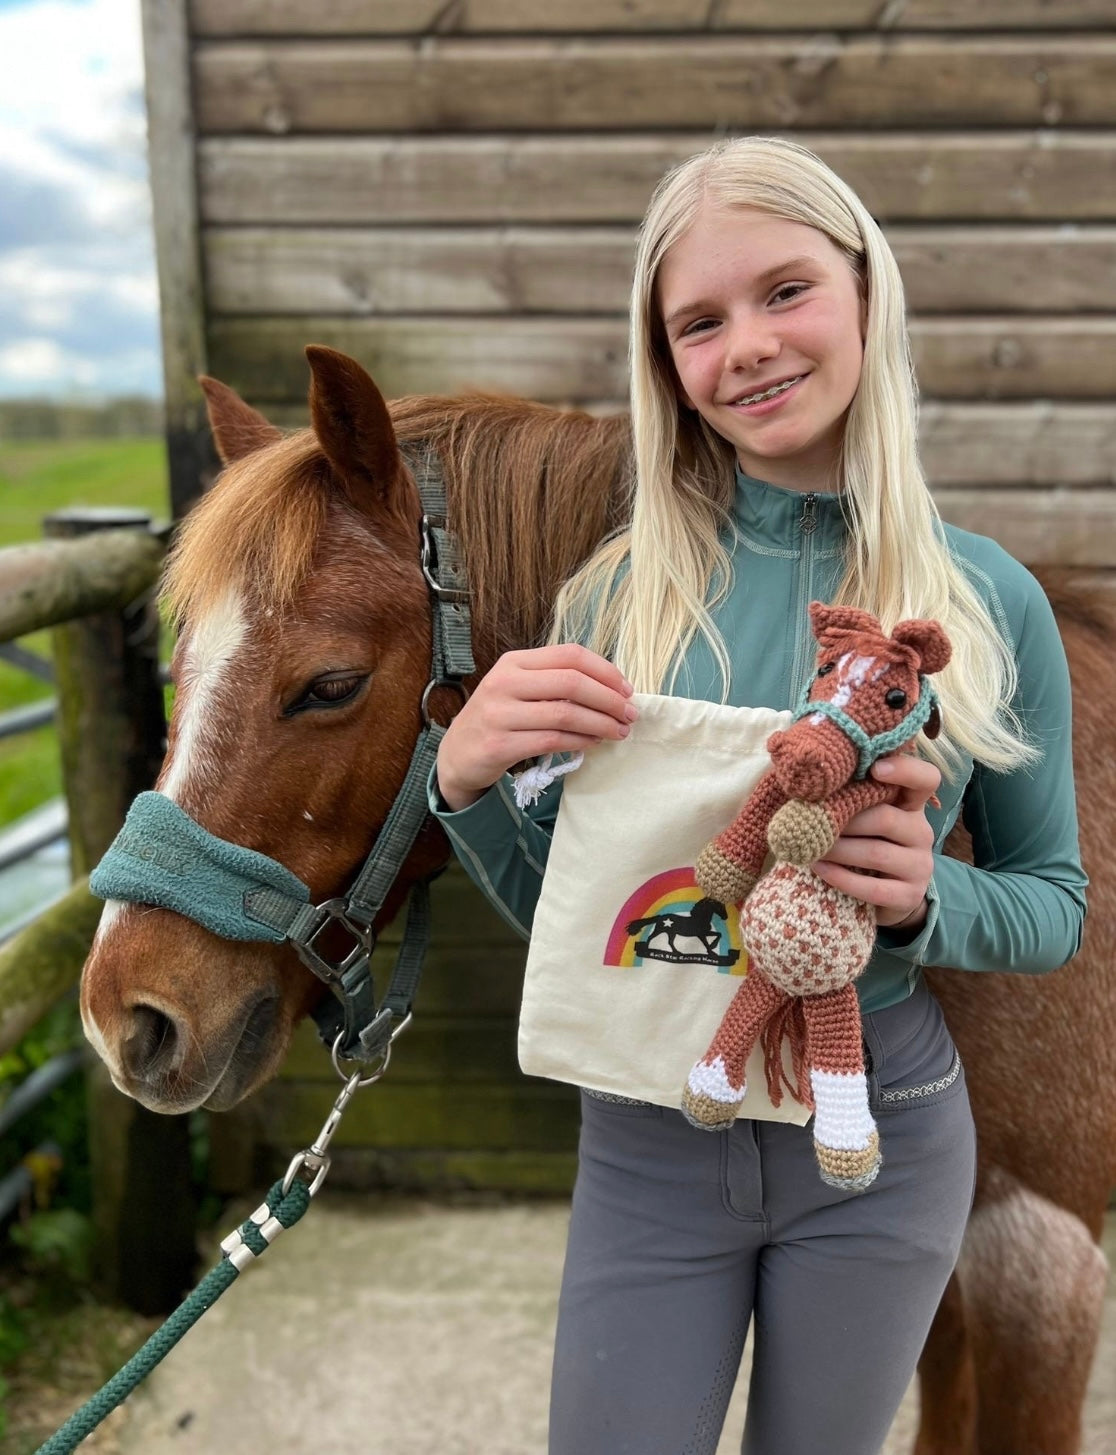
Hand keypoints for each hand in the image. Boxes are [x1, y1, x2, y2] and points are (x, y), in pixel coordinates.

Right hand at [435, 644, 636, 810]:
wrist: (457, 754)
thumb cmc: (500, 718)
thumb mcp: (519, 688)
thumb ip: (555, 681)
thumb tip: (612, 687)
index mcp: (514, 662)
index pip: (570, 655)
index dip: (605, 671)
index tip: (627, 689)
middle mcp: (504, 682)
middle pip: (571, 682)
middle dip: (609, 699)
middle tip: (630, 714)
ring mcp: (499, 714)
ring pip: (565, 713)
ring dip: (601, 723)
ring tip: (619, 731)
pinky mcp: (499, 744)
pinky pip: (552, 740)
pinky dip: (581, 741)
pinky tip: (594, 743)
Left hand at [810, 753, 940, 930]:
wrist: (886, 895)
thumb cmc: (865, 843)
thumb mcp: (864, 817)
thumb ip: (851, 796)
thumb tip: (808, 779)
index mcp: (911, 805)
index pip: (925, 779)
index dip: (905, 770)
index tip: (874, 768)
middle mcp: (921, 832)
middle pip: (885, 818)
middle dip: (843, 821)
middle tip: (810, 821)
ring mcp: (920, 865)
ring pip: (876, 853)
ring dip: (837, 850)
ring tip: (809, 846)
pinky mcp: (909, 895)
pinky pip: (874, 888)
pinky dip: (842, 878)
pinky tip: (819, 869)